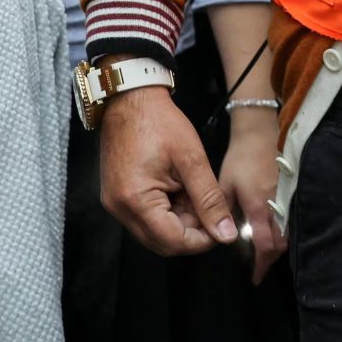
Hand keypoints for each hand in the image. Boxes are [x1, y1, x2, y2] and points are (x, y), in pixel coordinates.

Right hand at [100, 85, 239, 254]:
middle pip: (162, 242)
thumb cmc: (159, 122)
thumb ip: (210, 200)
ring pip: (154, 232)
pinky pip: (145, 218)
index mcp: (136, 200)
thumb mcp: (192, 160)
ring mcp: (115, 204)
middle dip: (191, 232)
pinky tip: (178, 189)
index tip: (221, 227)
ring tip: (192, 191)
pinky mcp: (117, 197)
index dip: (202, 240)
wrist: (130, 99)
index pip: (173, 241)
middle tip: (208, 207)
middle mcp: (120, 208)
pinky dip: (166, 212)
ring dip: (179, 222)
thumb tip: (226, 234)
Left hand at [219, 109, 286, 281]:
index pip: (265, 246)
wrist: (261, 132)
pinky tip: (275, 233)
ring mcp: (289, 199)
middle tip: (260, 268)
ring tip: (265, 253)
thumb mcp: (226, 184)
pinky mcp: (293, 193)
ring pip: (289, 234)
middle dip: (271, 259)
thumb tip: (222, 235)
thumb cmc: (240, 158)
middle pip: (281, 244)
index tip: (255, 278)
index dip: (261, 265)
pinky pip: (292, 220)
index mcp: (260, 207)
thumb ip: (224, 210)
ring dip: (278, 248)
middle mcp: (278, 207)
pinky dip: (285, 233)